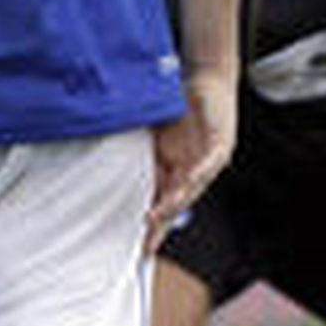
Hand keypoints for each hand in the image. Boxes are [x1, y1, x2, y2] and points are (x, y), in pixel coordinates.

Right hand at [146, 68, 237, 253]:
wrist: (208, 79)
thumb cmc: (177, 105)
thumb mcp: (151, 133)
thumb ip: (136, 153)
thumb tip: (103, 168)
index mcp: (175, 171)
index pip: (161, 203)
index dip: (150, 225)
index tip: (136, 245)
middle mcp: (192, 172)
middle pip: (176, 205)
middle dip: (160, 225)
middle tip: (144, 244)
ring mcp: (208, 162)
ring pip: (190, 189)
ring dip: (174, 204)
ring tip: (155, 218)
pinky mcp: (221, 146)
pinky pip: (209, 164)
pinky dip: (197, 174)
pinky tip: (187, 183)